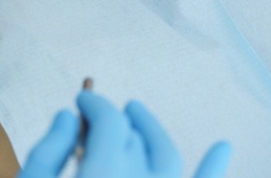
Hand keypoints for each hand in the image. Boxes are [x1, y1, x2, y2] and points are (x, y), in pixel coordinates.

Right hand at [18, 90, 231, 177]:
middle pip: (133, 138)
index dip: (94, 104)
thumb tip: (69, 116)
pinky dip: (213, 167)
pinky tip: (224, 146)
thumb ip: (47, 152)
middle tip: (93, 116)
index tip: (81, 100)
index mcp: (101, 175)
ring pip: (167, 158)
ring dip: (153, 130)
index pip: (109, 123)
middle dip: (113, 121)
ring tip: (137, 113)